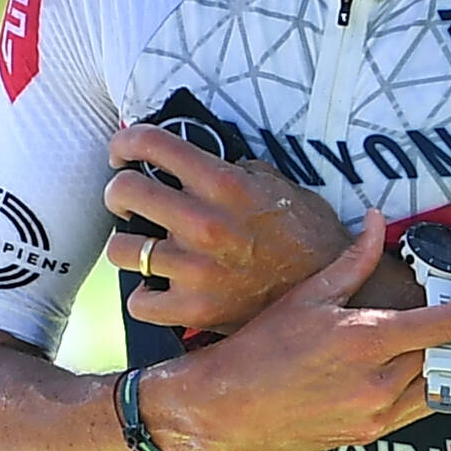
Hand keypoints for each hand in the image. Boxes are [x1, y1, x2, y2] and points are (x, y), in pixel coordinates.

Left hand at [104, 123, 350, 331]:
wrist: (330, 288)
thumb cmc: (305, 234)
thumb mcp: (278, 185)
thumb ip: (234, 169)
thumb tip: (195, 158)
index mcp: (225, 184)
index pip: (153, 144)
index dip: (128, 140)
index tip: (123, 150)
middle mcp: (204, 223)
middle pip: (123, 191)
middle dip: (119, 191)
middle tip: (128, 197)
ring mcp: (196, 270)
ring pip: (121, 250)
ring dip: (130, 245)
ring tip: (146, 246)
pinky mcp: (193, 310)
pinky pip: (139, 301)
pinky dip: (146, 295)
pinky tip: (161, 287)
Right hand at [146, 212, 450, 450]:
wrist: (225, 406)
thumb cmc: (261, 347)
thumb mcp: (310, 295)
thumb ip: (356, 259)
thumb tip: (378, 221)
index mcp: (366, 342)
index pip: (449, 322)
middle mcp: (378, 384)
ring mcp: (376, 415)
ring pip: (448, 388)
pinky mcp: (370, 435)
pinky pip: (422, 409)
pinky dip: (439, 384)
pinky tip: (437, 362)